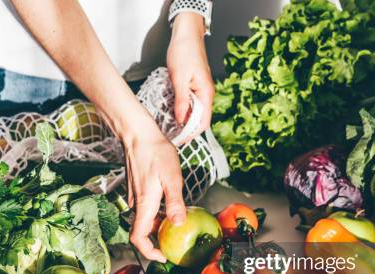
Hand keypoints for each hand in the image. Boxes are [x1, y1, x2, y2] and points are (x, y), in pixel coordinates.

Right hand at [122, 116, 185, 261]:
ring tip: (177, 222)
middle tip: (176, 242)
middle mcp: (136, 204)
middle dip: (158, 240)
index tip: (162, 256)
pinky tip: (170, 205)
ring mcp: (135, 197)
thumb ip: (175, 203)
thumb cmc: (155, 153)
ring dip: (159, 225)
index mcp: (144, 205)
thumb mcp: (172, 178)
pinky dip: (157, 213)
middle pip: (143, 231)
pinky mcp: (137, 190)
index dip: (148, 251)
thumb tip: (177, 224)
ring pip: (145, 219)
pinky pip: (146, 209)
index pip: (138, 238)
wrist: (139, 135)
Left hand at [167, 13, 213, 137]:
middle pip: (198, 119)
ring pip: (193, 112)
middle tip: (170, 135)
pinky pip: (189, 103)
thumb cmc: (185, 51)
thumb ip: (181, 100)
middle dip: (186, 129)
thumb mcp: (179, 78)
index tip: (179, 140)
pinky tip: (170, 111)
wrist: (186, 33)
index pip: (203, 122)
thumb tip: (181, 120)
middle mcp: (205, 94)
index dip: (191, 134)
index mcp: (206, 93)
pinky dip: (181, 109)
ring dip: (182, 120)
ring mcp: (200, 90)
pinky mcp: (193, 86)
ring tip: (169, 126)